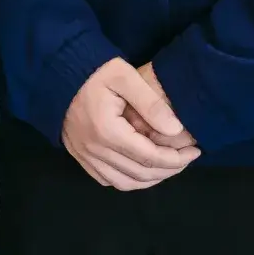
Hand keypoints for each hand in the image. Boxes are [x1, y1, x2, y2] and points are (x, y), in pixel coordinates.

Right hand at [61, 58, 198, 191]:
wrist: (59, 72)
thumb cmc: (94, 71)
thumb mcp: (125, 77)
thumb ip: (152, 103)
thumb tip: (176, 130)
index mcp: (108, 131)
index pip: (150, 157)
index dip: (177, 159)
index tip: (194, 151)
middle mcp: (95, 150)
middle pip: (141, 173)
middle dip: (169, 169)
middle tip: (187, 158)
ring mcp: (85, 155)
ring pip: (124, 183)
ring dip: (150, 179)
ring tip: (168, 166)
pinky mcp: (78, 156)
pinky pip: (107, 179)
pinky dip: (128, 180)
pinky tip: (141, 169)